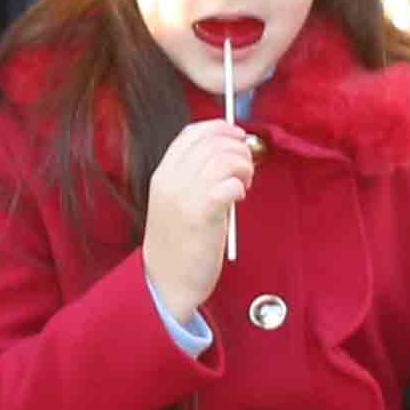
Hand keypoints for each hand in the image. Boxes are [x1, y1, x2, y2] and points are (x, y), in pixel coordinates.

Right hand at [139, 118, 258, 320]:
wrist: (167, 281)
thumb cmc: (178, 243)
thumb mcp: (175, 201)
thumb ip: (193, 176)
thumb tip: (228, 152)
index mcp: (163, 174)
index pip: (191, 133)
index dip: (219, 128)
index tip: (236, 135)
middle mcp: (171, 180)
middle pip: (212, 142)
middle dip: (238, 148)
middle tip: (246, 168)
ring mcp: (185, 196)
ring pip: (224, 158)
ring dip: (243, 167)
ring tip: (244, 184)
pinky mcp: (202, 213)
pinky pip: (229, 183)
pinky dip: (240, 186)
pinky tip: (238, 199)